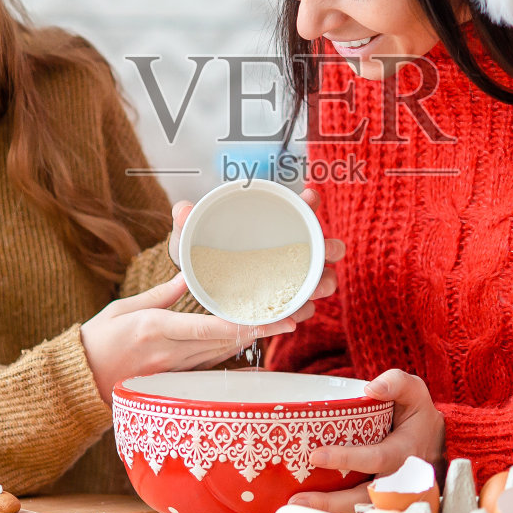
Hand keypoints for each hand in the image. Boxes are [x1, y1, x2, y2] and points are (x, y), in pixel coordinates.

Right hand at [79, 275, 296, 401]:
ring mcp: (173, 369)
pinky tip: (253, 340)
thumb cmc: (97, 340)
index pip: (205, 327)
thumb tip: (187, 275)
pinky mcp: (174, 378)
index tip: (270, 316)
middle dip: (261, 329)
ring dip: (253, 339)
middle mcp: (169, 352)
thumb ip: (161, 294)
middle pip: (224, 341)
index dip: (241, 323)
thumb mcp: (124, 308)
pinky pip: (209, 362)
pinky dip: (231, 350)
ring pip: (222, 352)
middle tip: (295, 316)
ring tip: (285, 324)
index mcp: (154, 329)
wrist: (79, 381)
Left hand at [167, 187, 343, 323]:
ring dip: (323, 284)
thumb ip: (186, 220)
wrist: (196, 285)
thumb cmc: (200, 252)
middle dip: (330, 248)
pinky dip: (301, 311)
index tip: (308, 198)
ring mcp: (293, 278)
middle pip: (326, 246)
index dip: (310, 203)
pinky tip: (294, 315)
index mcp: (276, 224)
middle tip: (325, 251)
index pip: (303, 208)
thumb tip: (183, 209)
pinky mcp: (285, 303)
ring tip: (313, 291)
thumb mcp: (190, 236)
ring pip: (322, 280)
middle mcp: (292, 250)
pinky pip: (302, 308)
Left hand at [286, 369, 444, 512]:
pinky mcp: (386, 507)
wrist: (440, 447)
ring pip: (362, 512)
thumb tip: (372, 388)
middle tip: (298, 499)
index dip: (346, 459)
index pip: (375, 458)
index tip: (316, 456)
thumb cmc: (419, 418)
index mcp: (405, 451)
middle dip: (331, 502)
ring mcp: (394, 498)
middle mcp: (400, 480)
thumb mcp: (414, 393)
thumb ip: (396, 383)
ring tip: (297, 510)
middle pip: (365, 497)